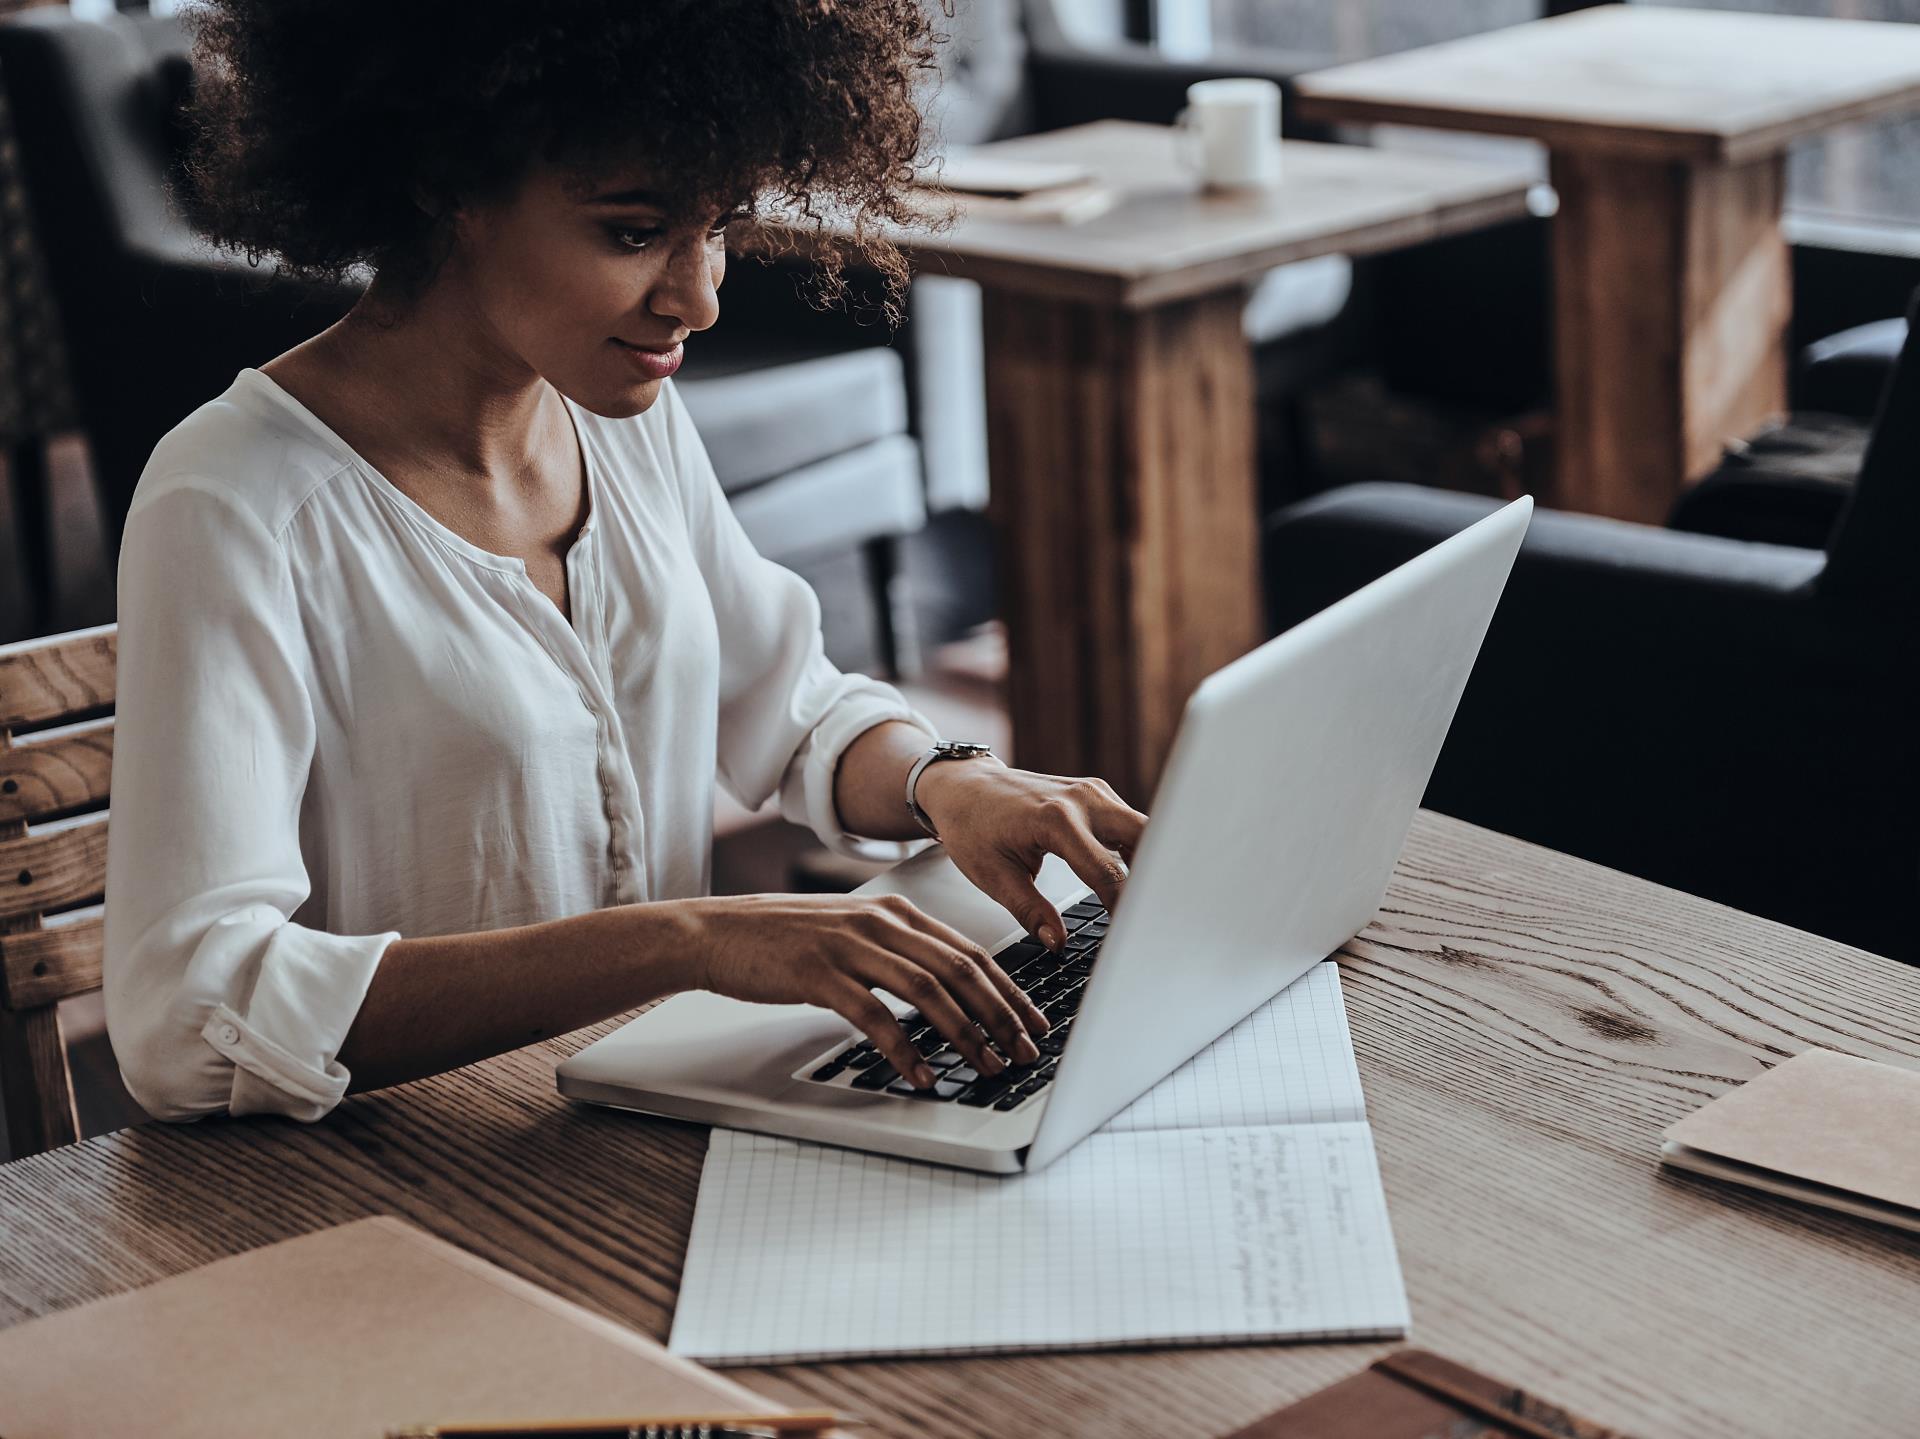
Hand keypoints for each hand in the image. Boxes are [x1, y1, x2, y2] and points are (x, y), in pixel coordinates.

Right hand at [682, 892, 1048, 1087]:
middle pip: (958, 969)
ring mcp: (850, 947)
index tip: (1033, 1020)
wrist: (715, 933)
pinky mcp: (819, 975)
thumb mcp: (850, 931)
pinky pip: (875, 1016)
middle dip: (1000, 1014)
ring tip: (987, 1066)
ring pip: (927, 990)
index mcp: (894, 912)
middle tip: (1025, 1051)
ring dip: (965, 1033)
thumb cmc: (781, 939)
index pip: (968, 950)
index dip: (1007, 988)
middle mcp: (879, 923)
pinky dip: (905, 1048)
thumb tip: (945, 990)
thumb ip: (895, 950)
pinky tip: (922, 1074)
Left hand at [914, 760, 1147, 949]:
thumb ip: (1030, 911)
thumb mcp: (993, 876)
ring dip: (1150, 863)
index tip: (1131, 935)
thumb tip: (1058, 942)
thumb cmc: (972, 826)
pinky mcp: (1096, 794)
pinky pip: (1129, 823)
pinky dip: (1137, 851)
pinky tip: (1135, 881)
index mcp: (1054, 819)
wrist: (962, 787)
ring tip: (1150, 903)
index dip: (1124, 909)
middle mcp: (1082, 799)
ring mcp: (1093, 792)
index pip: (1106, 873)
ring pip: (1144, 829)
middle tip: (1157, 917)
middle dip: (1155, 878)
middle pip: (1145, 839)